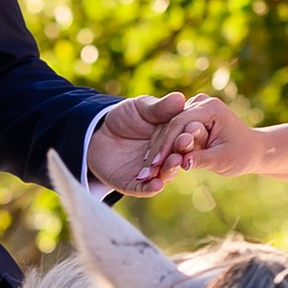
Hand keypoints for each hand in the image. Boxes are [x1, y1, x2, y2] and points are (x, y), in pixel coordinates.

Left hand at [91, 92, 234, 193]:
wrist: (97, 132)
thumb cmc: (124, 116)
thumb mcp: (141, 107)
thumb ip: (159, 107)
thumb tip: (180, 98)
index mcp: (172, 137)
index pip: (184, 138)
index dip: (188, 137)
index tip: (191, 134)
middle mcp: (165, 156)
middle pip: (177, 158)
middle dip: (180, 156)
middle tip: (183, 153)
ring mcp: (150, 172)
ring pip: (164, 175)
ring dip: (169, 172)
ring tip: (172, 165)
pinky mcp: (133, 184)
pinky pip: (144, 189)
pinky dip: (151, 188)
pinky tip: (156, 185)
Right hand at [156, 93, 261, 181]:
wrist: (251, 149)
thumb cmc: (241, 155)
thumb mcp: (223, 160)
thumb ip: (203, 159)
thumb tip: (183, 163)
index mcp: (210, 107)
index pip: (180, 123)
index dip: (166, 144)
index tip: (155, 164)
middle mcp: (200, 102)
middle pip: (171, 124)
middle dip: (159, 148)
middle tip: (146, 170)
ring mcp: (194, 107)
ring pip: (168, 128)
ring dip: (158, 148)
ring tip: (147, 170)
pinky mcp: (190, 116)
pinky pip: (173, 131)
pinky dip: (165, 147)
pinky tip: (153, 164)